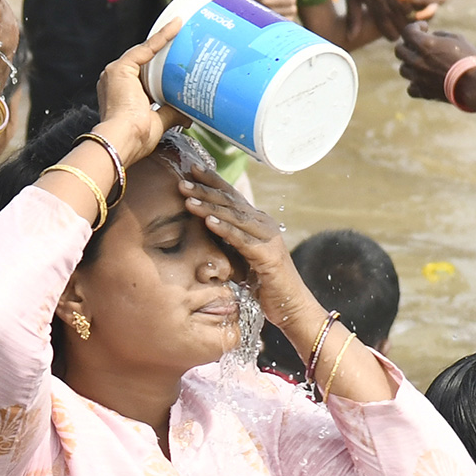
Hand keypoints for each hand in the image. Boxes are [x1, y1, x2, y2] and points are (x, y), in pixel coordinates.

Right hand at [96, 19, 189, 166]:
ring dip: (164, 43)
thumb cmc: (134, 139)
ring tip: (184, 31)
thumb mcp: (157, 124)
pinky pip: (145, 48)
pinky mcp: (120, 69)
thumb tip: (187, 115)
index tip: (174, 67)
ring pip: (145, 55)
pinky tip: (176, 26)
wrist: (124, 140)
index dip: (159, 73)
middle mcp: (115, 83)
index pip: (143, 80)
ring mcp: (115, 74)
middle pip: (144, 65)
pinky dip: (162, 37)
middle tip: (184, 47)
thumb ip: (170, 114)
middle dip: (163, 57)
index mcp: (120, 96)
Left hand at [179, 166, 307, 327]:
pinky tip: (208, 221)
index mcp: (258, 223)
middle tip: (183, 179)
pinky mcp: (268, 256)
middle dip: (206, 189)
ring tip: (188, 198)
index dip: (213, 181)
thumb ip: (229, 243)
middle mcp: (264, 225)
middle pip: (231, 202)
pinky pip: (242, 239)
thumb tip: (205, 233)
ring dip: (210, 206)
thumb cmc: (265, 286)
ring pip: (234, 216)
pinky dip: (224, 229)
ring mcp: (268, 239)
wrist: (292, 307)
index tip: (192, 168)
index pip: (232, 197)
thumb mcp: (242, 260)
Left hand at [346, 0, 416, 40]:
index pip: (387, 29)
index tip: (394, 36)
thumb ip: (353, 16)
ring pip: (414, 8)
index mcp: (375, 5)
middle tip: (407, 29)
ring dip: (416, 14)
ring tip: (415, 17)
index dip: (392, 35)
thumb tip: (350, 38)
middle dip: (405, 28)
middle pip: (403, 22)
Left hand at [395, 22, 475, 100]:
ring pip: (403, 69)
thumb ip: (439, 36)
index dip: (414, 27)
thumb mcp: (456, 38)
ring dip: (410, 63)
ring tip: (422, 62)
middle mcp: (417, 61)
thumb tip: (431, 37)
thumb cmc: (468, 58)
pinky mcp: (421, 92)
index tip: (424, 28)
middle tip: (418, 45)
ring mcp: (417, 78)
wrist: (473, 83)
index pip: (407, 32)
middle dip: (407, 44)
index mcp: (425, 44)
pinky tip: (423, 79)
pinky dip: (415, 83)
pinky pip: (410, 87)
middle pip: (399, 50)